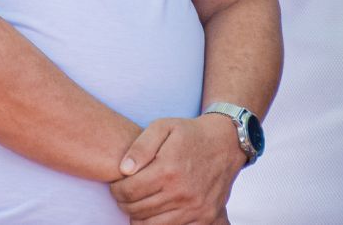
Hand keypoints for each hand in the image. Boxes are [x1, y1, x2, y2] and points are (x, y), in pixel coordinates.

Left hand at [108, 114, 244, 224]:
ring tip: (138, 202)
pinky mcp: (206, 217)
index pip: (129, 192)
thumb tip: (123, 169)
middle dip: (124, 203)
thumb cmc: (189, 133)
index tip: (117, 185)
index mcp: (168, 170)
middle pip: (138, 210)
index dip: (116, 190)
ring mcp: (196, 208)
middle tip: (124, 194)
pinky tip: (156, 212)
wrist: (226, 143)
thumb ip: (140, 147)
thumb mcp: (162, 127)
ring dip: (139, 216)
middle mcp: (182, 192)